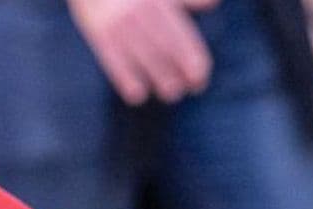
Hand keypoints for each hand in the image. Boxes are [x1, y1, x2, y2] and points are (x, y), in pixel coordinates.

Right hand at [68, 0, 220, 104]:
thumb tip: (212, 4)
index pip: (181, 34)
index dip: (193, 59)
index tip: (200, 78)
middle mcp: (141, 11)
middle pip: (165, 48)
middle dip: (178, 73)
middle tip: (187, 91)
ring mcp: (119, 24)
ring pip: (144, 57)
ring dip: (159, 79)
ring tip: (171, 95)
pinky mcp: (100, 34)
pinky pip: (114, 61)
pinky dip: (126, 80)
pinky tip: (137, 95)